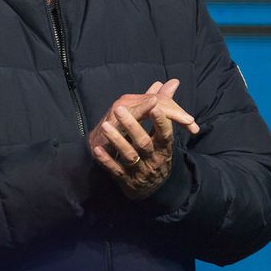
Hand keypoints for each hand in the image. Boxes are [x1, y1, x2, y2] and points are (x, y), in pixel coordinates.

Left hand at [88, 79, 197, 199]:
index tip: (154, 105)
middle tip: (118, 109)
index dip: (160, 121)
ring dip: (117, 141)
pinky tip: (97, 151)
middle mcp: (154, 159)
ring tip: (104, 126)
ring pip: (129, 156)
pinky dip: (107, 161)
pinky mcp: (126, 179)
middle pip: (144, 142)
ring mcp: (139, 170)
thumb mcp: (163, 134)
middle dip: (132, 126)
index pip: (164, 133)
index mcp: (164, 147)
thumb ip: (165, 108)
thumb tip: (172, 82)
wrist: (151, 188)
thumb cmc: (157, 153)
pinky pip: (115, 170)